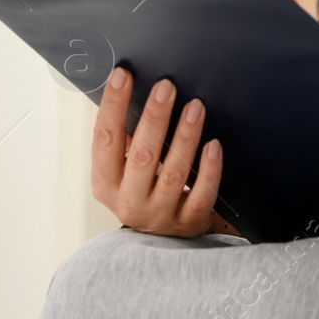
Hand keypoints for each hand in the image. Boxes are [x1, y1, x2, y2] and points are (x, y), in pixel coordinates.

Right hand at [91, 66, 222, 236]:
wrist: (158, 242)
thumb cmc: (139, 190)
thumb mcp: (120, 170)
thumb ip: (124, 139)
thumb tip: (131, 86)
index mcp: (106, 182)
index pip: (105, 139)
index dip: (112, 106)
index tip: (122, 75)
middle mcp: (129, 201)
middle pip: (141, 156)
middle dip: (154, 118)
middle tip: (166, 86)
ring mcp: (160, 215)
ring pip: (173, 173)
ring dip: (185, 136)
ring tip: (195, 106)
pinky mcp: (188, 223)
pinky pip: (201, 195)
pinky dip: (208, 169)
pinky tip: (214, 145)